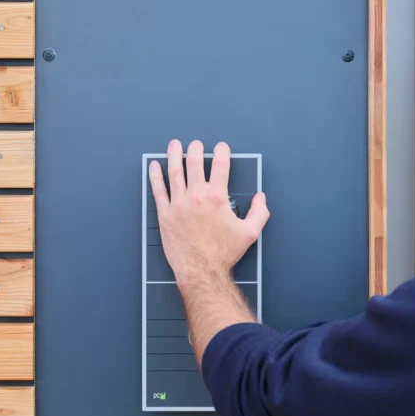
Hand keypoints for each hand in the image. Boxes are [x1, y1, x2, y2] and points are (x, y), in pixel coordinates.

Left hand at [149, 139, 268, 287]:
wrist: (202, 271)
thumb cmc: (225, 254)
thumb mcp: (250, 233)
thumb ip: (259, 212)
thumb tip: (260, 197)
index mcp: (217, 198)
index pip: (220, 166)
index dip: (222, 153)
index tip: (221, 147)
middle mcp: (196, 196)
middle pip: (194, 164)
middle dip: (196, 150)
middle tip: (197, 144)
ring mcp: (178, 204)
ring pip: (175, 172)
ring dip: (174, 155)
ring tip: (174, 145)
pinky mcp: (165, 215)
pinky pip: (158, 190)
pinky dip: (155, 176)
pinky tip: (154, 166)